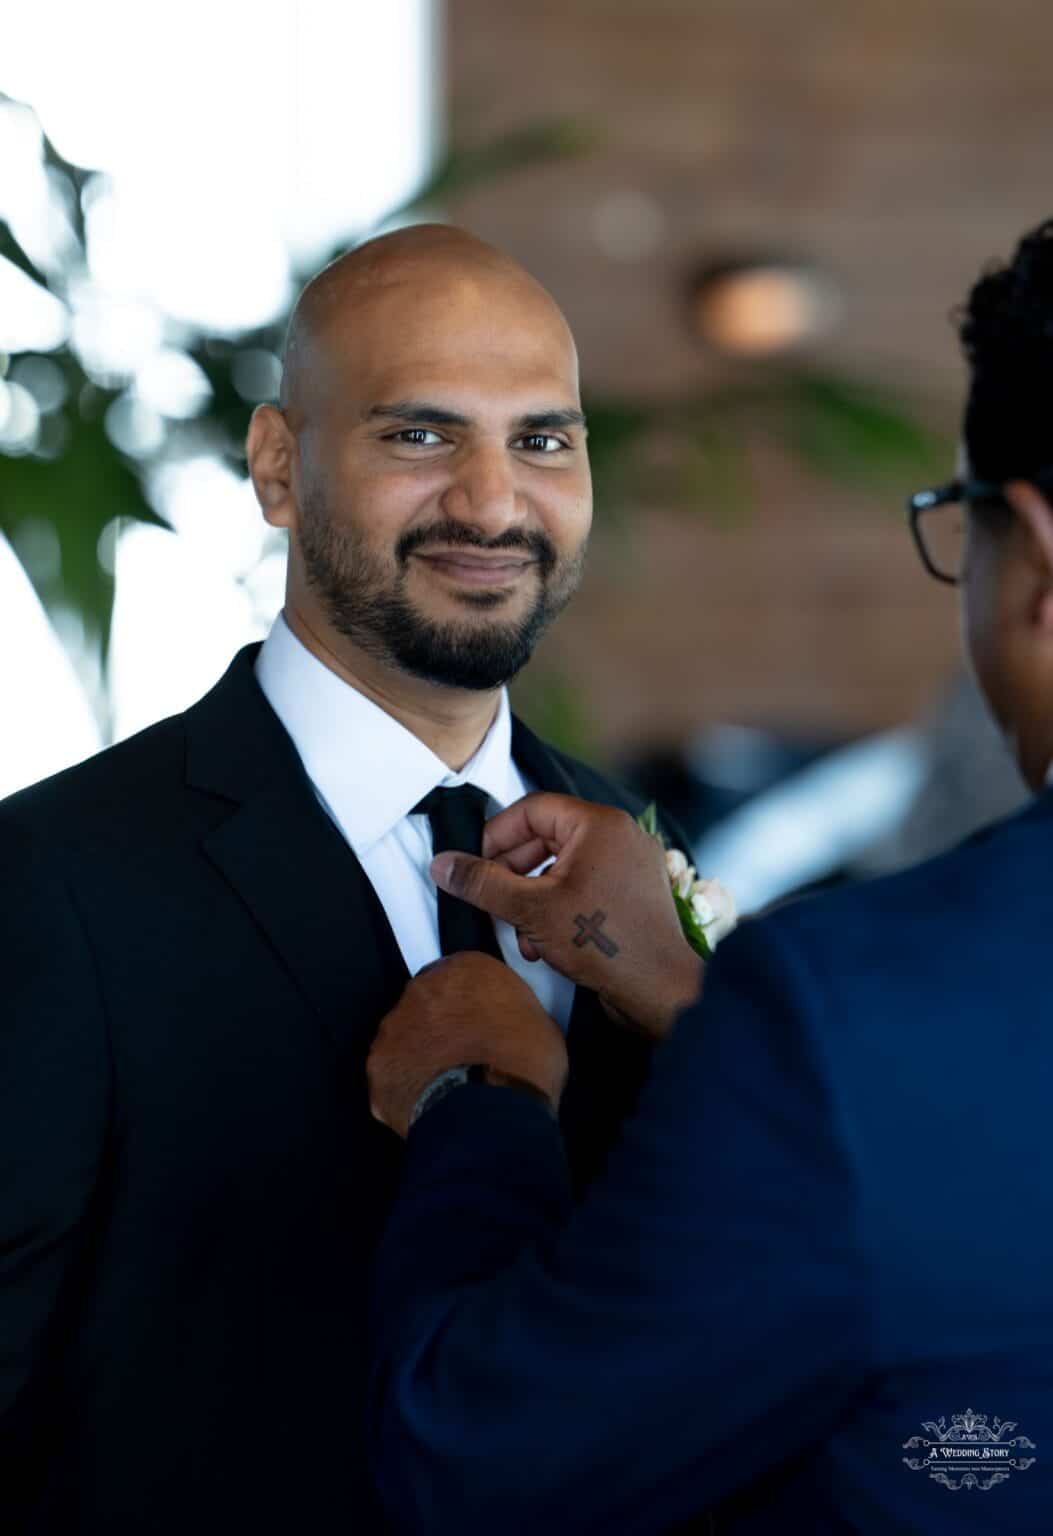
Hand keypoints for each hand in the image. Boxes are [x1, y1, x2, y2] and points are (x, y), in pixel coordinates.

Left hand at [367, 953, 568, 1138]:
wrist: (491, 1108)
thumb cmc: (524, 1062)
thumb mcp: (539, 1022)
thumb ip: (512, 1013)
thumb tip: (508, 1029)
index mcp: (464, 969)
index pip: (461, 977)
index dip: (469, 1005)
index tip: (478, 1025)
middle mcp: (423, 989)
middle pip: (426, 1004)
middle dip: (439, 1026)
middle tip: (461, 1055)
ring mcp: (394, 1027)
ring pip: (404, 1037)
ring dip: (420, 1054)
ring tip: (445, 1084)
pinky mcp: (379, 1066)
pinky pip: (391, 1073)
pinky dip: (405, 1086)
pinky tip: (428, 1103)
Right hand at [430, 794, 703, 1040]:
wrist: (659, 991)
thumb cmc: (604, 943)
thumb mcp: (530, 909)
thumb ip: (482, 883)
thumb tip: (443, 864)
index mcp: (599, 824)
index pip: (532, 809)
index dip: (496, 835)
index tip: (472, 864)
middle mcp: (619, 837)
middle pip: (545, 838)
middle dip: (512, 874)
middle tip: (490, 900)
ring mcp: (628, 866)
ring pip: (561, 868)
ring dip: (531, 900)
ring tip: (519, 933)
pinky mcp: (631, 896)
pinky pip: (582, 888)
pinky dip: (556, 910)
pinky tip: (542, 945)